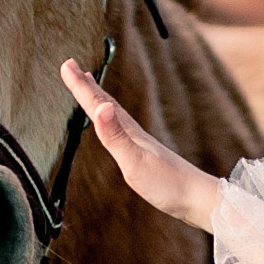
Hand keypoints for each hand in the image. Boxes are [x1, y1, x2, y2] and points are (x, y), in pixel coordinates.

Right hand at [61, 59, 222, 232]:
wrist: (197, 198)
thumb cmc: (167, 183)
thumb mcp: (135, 162)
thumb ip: (116, 136)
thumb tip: (101, 106)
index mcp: (128, 132)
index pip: (99, 104)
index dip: (81, 86)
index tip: (66, 65)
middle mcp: (134, 133)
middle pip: (106, 103)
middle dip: (86, 86)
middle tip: (72, 67)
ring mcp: (140, 143)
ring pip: (114, 114)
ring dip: (99, 98)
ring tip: (89, 86)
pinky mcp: (145, 155)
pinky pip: (121, 129)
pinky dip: (111, 120)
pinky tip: (113, 124)